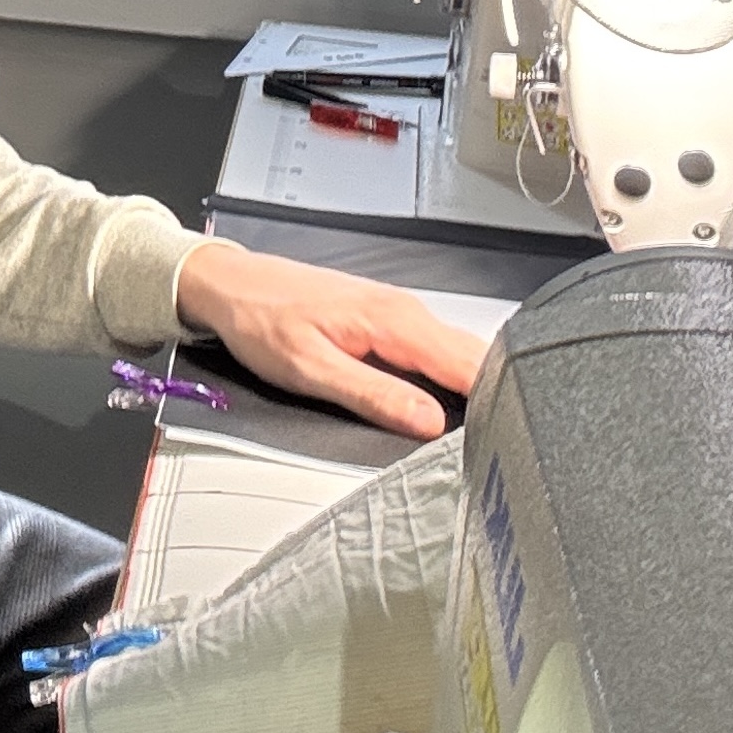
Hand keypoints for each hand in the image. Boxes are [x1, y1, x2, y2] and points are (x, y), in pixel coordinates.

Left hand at [173, 245, 487, 439]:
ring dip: (472, 392)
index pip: (471, 366)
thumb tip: (428, 422)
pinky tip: (443, 407)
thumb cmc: (260, 319)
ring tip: (477, 434)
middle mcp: (406, 312)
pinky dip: (448, 380)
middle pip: (474, 361)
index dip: (496, 405)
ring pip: (457, 356)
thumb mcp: (310, 368)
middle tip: (495, 449)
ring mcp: (399, 314)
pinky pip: (435, 352)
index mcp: (395, 321)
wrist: (231, 284)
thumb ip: (373, 395)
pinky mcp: (388, 322)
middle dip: (494, 401)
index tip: (501, 442)